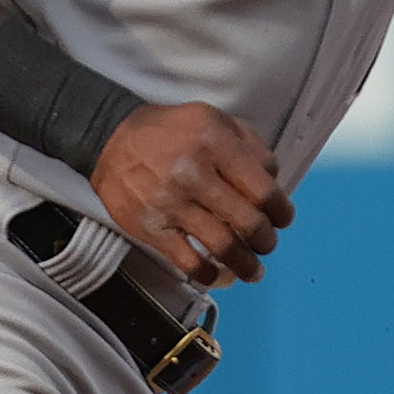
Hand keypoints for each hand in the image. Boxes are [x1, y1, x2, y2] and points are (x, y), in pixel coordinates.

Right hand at [91, 102, 294, 288]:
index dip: (280, 211)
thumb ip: (250, 145)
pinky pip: (189, 262)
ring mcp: (171, 203)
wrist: (110, 140)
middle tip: (267, 243)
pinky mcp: (152, 228)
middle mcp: (194, 173)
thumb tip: (274, 180)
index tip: (283, 219)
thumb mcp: (214, 120)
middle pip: (248, 222)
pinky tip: (218, 273)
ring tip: (254, 269)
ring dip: (246, 265)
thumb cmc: (170, 132)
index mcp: (215, 143)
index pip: (263, 190)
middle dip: (266, 240)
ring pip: (223, 247)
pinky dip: (209, 274)